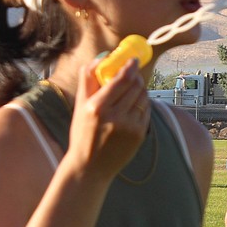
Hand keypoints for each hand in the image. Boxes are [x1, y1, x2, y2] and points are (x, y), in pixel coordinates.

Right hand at [65, 58, 149, 178]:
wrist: (90, 168)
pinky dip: (142, 103)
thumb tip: (100, 58)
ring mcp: (129, 127)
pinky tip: (134, 105)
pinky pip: (146, 110)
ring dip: (140, 88)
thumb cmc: (82, 134)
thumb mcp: (80, 106)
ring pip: (143, 97)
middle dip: (136, 76)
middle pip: (135, 86)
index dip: (131, 66)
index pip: (122, 79)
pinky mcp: (139, 135)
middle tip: (133, 72)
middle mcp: (115, 117)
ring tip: (132, 89)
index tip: (133, 59)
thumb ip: (87, 80)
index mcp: (97, 107)